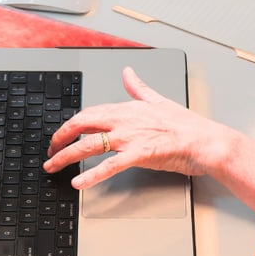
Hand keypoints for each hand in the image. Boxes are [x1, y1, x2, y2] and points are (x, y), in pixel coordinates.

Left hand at [43, 66, 234, 188]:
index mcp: (128, 108)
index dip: (70, 124)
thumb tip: (128, 72)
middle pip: (81, 124)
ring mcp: (131, 137)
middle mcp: (125, 120)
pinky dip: (92, 175)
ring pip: (89, 144)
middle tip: (49, 152)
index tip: (61, 134)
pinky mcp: (139, 155)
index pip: (89, 112)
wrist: (205, 141)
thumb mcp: (159, 100)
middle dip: (59, 138)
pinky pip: (110, 166)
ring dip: (66, 157)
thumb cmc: (187, 125)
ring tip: (53, 167)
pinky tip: (79, 183)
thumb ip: (139, 87)